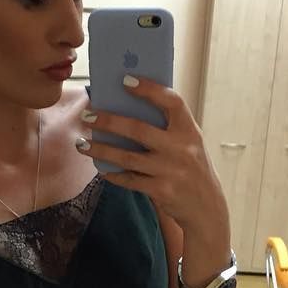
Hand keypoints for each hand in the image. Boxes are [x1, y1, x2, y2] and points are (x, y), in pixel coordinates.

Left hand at [76, 76, 228, 238]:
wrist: (205, 206)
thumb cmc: (190, 167)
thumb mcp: (188, 143)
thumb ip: (167, 128)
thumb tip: (127, 109)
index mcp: (189, 130)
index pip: (171, 102)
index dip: (149, 89)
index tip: (125, 80)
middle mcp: (180, 149)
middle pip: (138, 129)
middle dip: (108, 121)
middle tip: (88, 115)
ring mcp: (170, 171)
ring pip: (127, 157)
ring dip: (101, 149)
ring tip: (82, 144)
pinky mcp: (161, 190)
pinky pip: (130, 179)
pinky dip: (113, 173)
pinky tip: (101, 167)